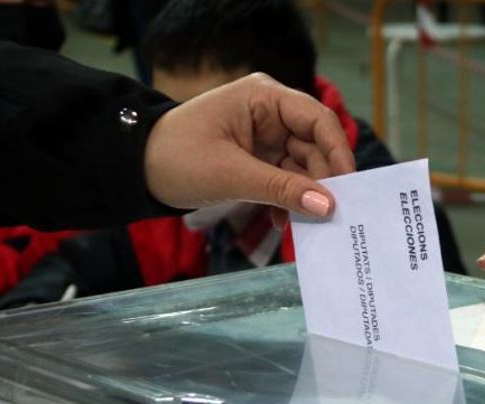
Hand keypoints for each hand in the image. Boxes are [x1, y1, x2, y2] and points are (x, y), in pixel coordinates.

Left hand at [144, 73, 355, 224]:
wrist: (134, 171)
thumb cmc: (174, 158)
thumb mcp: (231, 175)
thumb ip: (282, 189)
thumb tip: (328, 205)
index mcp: (263, 97)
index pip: (317, 120)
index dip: (338, 152)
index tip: (350, 187)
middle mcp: (269, 112)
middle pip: (314, 147)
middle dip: (321, 181)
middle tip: (330, 216)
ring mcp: (265, 136)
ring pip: (302, 167)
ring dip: (303, 197)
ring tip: (305, 226)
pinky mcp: (258, 159)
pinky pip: (285, 180)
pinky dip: (287, 201)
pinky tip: (282, 223)